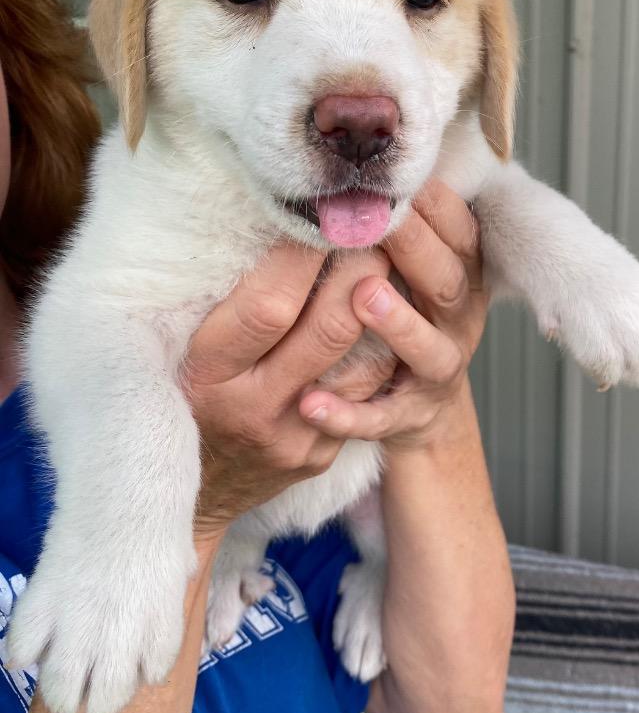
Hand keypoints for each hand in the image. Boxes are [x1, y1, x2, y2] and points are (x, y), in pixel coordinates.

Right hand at [185, 244, 393, 541]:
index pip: (270, 307)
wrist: (188, 493)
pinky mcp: (322, 456)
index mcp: (207, 375)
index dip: (302, 256)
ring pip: (363, 361)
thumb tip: (270, 224)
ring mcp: (295, 439)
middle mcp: (254, 410)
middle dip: (359, 270)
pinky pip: (366, 393)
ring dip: (382, 305)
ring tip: (387, 261)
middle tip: (372, 228)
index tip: (318, 218)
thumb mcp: (177, 349)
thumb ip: (221, 300)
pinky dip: (378, 347)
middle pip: (330, 329)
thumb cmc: (177, 395)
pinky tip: (384, 313)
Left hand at [299, 180, 486, 448]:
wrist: (417, 406)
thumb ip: (400, 226)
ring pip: (430, 350)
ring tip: (363, 297)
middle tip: (376, 221)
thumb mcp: (413, 268)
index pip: (462, 234)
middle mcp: (457, 320)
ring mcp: (438, 370)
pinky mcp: (409, 415)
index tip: (400, 179)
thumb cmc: (404, 312)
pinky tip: (310, 402)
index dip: (436, 206)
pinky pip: (380, 417)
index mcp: (460, 276)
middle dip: (415, 249)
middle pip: (447, 282)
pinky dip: (348, 413)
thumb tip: (358, 158)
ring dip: (400, 323)